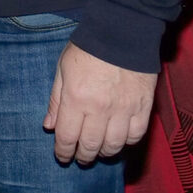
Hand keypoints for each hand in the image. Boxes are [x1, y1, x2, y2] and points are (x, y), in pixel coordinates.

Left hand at [44, 42, 156, 163]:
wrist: (123, 33)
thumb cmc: (87, 49)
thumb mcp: (62, 69)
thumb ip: (55, 99)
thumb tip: (49, 126)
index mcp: (76, 98)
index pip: (67, 136)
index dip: (63, 151)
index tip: (62, 157)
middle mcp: (100, 108)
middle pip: (90, 145)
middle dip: (83, 156)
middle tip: (80, 158)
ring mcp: (124, 109)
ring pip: (114, 145)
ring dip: (104, 153)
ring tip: (98, 152)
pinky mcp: (143, 107)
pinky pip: (135, 135)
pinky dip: (126, 142)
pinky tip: (119, 140)